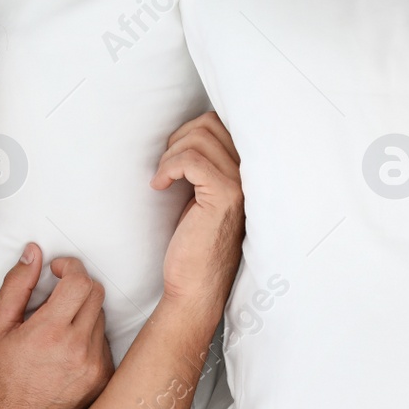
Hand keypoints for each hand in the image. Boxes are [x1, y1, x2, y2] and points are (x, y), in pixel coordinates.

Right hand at [0, 245, 113, 408]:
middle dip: (77, 286)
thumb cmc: (0, 376)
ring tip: (57, 330)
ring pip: (101, 317)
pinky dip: (89, 337)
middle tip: (56, 295)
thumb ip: (16, 286)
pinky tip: (66, 352)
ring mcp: (96, 366)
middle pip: (96, 294)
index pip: (80, 281)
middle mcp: (78, 349)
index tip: (56, 270)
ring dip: (83, 312)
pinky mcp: (104, 378)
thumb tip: (33, 252)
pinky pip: (104, 342)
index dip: (70, 267)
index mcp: (50, 332)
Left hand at [151, 112, 244, 310]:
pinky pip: (190, 160)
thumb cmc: (195, 244)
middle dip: (178, 139)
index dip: (190, 131)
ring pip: (199, 139)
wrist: (197, 285)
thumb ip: (205, 165)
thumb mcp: (201, 196)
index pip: (221, 123)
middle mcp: (250, 174)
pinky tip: (159, 186)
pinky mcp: (224, 196)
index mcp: (246, 171)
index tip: (173, 158)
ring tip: (163, 179)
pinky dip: (168, 168)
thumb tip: (187, 133)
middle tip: (166, 168)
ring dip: (170, 155)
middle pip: (210, 124)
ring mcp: (240, 184)